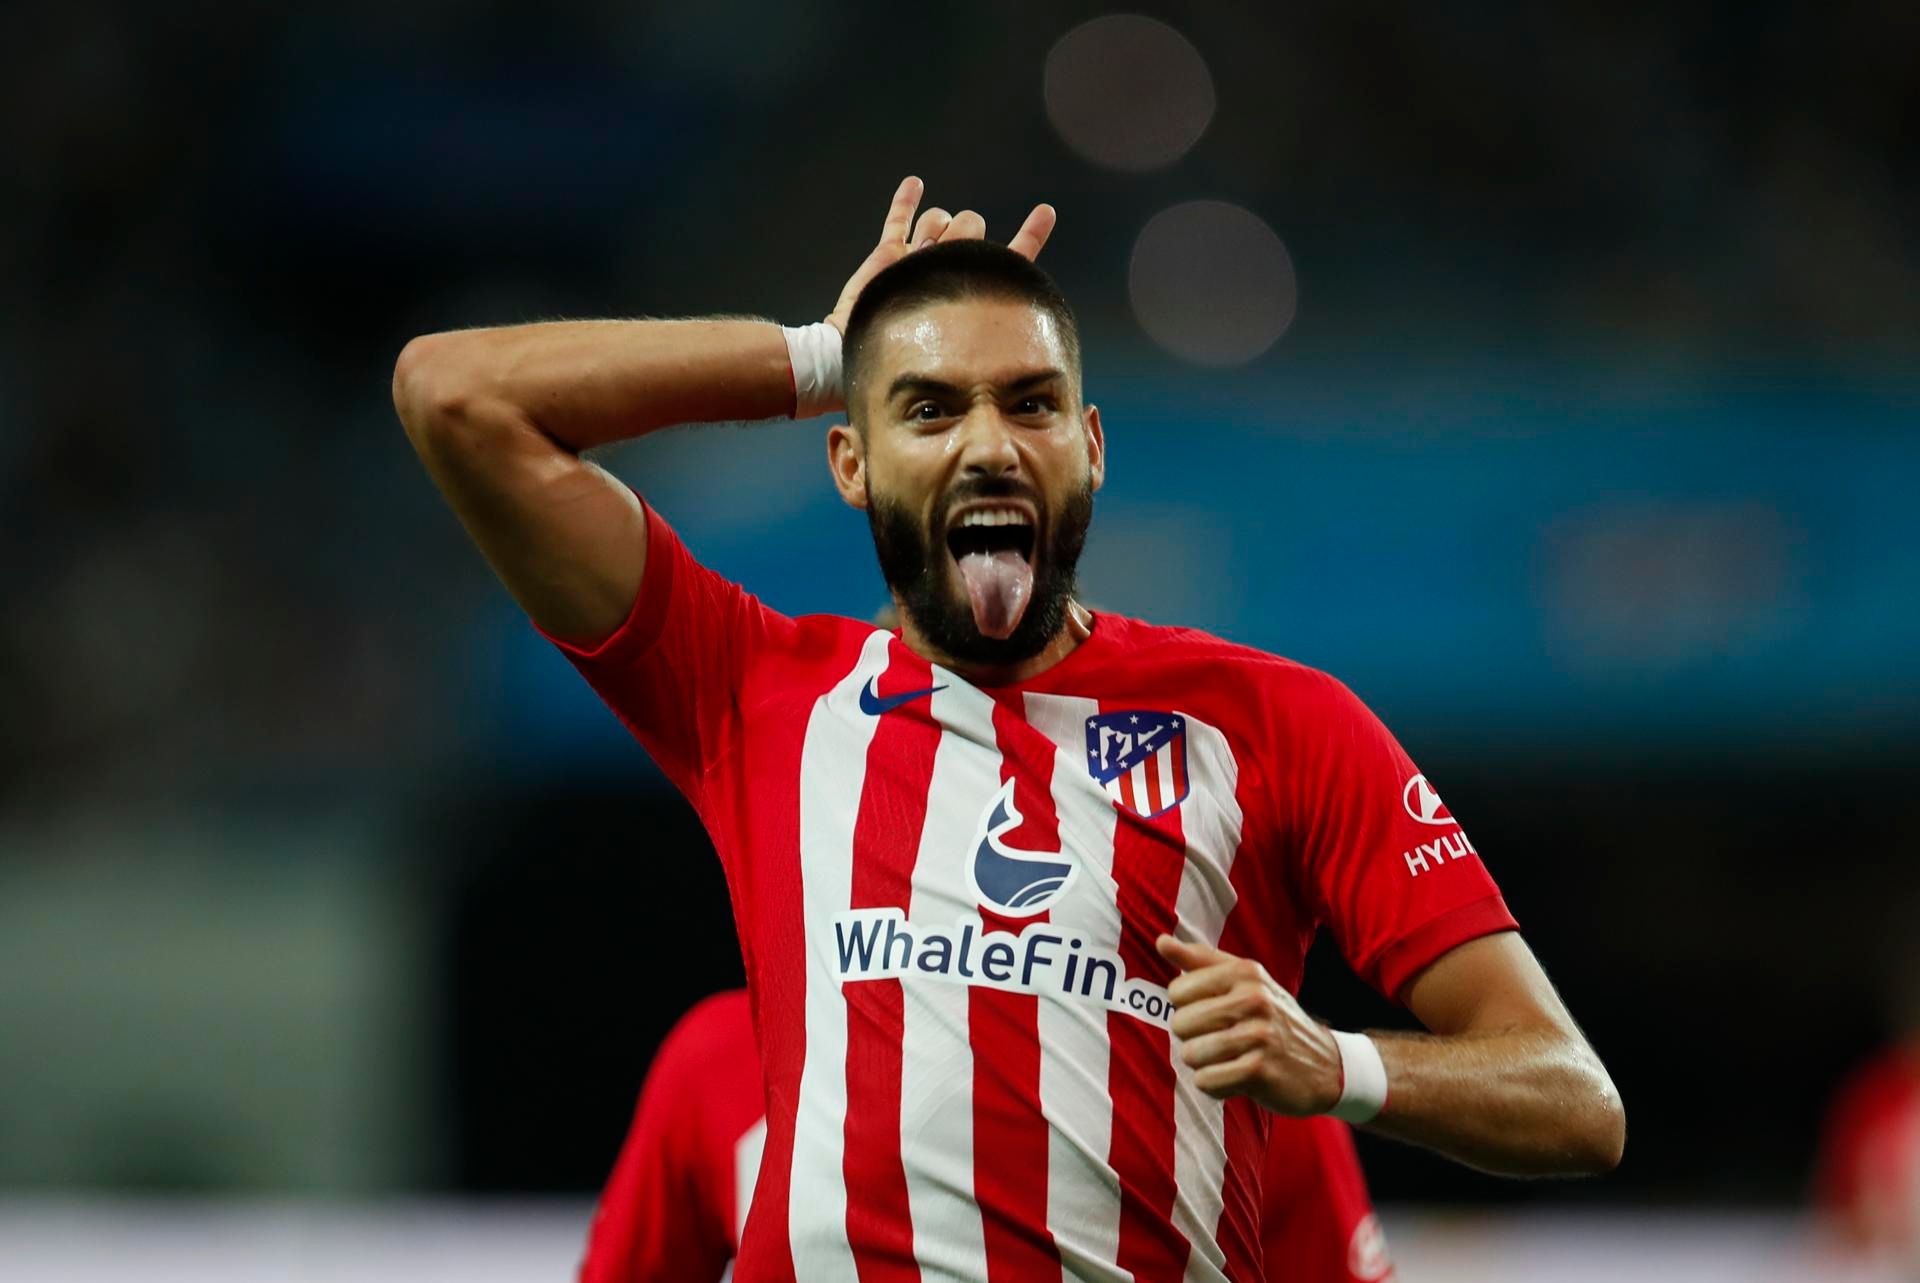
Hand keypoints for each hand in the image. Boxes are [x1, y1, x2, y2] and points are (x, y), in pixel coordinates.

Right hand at [824, 176, 1057, 334]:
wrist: (863, 356)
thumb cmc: (914, 352)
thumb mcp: (963, 325)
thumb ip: (982, 291)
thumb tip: (989, 255)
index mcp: (976, 289)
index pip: (1012, 257)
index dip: (1031, 234)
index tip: (1046, 211)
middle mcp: (950, 269)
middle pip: (970, 224)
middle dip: (964, 231)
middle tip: (948, 259)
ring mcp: (919, 259)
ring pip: (939, 218)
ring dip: (936, 224)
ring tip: (925, 249)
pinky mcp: (889, 254)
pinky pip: (898, 220)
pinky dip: (906, 201)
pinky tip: (916, 184)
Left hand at [1156, 934, 1343, 1115]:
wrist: (1325, 1065)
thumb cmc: (1272, 1019)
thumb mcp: (1245, 981)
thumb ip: (1200, 961)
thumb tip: (1161, 942)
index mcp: (1245, 972)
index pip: (1177, 991)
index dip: (1188, 1007)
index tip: (1214, 1013)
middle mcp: (1253, 999)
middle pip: (1180, 1024)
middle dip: (1194, 1038)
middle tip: (1223, 1040)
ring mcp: (1258, 1035)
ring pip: (1190, 1054)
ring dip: (1204, 1063)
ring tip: (1230, 1059)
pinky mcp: (1259, 1071)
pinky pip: (1206, 1081)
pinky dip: (1214, 1085)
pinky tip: (1235, 1078)